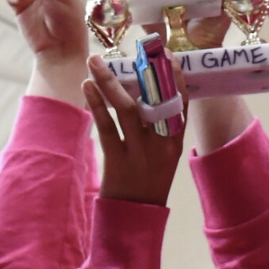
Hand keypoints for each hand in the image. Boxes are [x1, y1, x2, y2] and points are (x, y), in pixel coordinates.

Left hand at [85, 55, 184, 206]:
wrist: (135, 218)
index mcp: (175, 142)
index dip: (176, 77)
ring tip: (94, 62)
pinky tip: (87, 87)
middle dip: (141, 72)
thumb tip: (144, 89)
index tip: (166, 54)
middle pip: (153, 101)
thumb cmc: (147, 181)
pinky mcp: (117, 162)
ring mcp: (140, 154)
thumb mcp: (163, 155)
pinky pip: (107, 128)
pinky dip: (97, 104)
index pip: (181, 103)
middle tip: (127, 49)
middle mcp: (161, 146)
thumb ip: (158, 127)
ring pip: (127, 110)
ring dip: (109, 82)